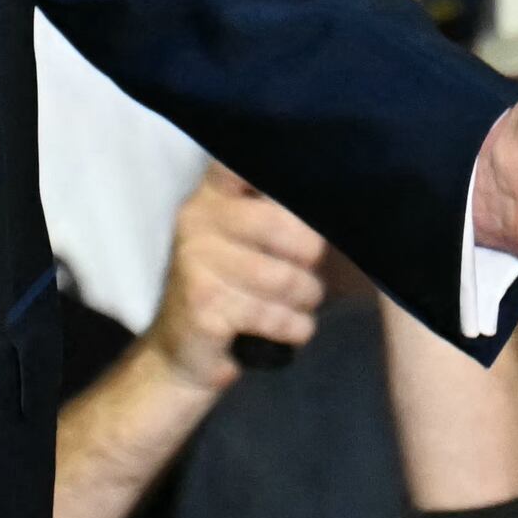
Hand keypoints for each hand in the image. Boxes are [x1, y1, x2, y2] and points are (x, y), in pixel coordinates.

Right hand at [139, 166, 332, 389]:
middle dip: (308, 255)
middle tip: (307, 273)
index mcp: (211, 197)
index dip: (280, 181)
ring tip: (299, 304)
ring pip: (282, 276)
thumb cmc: (233, 292)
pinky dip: (294, 327)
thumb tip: (337, 202)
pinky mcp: (202, 305)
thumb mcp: (246, 243)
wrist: (181, 353)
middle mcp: (196, 220)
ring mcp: (194, 262)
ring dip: (305, 298)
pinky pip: (272, 314)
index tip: (298, 203)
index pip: (239, 164)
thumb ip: (279, 216)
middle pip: (279, 223)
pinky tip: (288, 328)